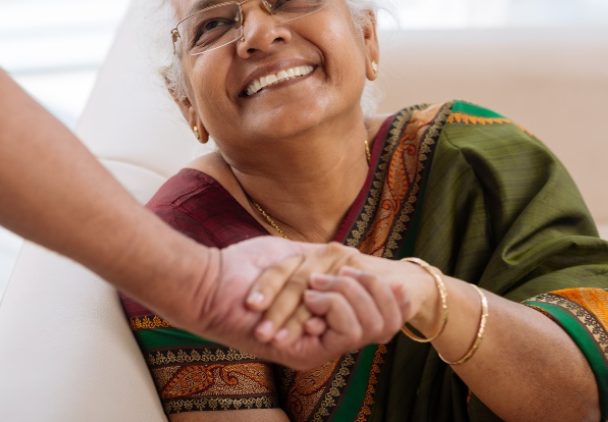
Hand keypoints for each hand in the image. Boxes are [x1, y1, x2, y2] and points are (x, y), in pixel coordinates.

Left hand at [182, 237, 408, 369]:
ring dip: (351, 295)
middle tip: (350, 271)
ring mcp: (316, 344)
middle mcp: (322, 330)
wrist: (209, 283)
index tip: (398, 282)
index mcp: (322, 310)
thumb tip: (358, 263)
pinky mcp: (305, 354)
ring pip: (368, 327)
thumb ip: (324, 261)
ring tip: (322, 282)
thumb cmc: (244, 265)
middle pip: (381, 322)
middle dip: (375, 289)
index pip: (376, 311)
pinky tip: (315, 294)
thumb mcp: (296, 254)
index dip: (394, 300)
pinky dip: (338, 306)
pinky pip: (349, 332)